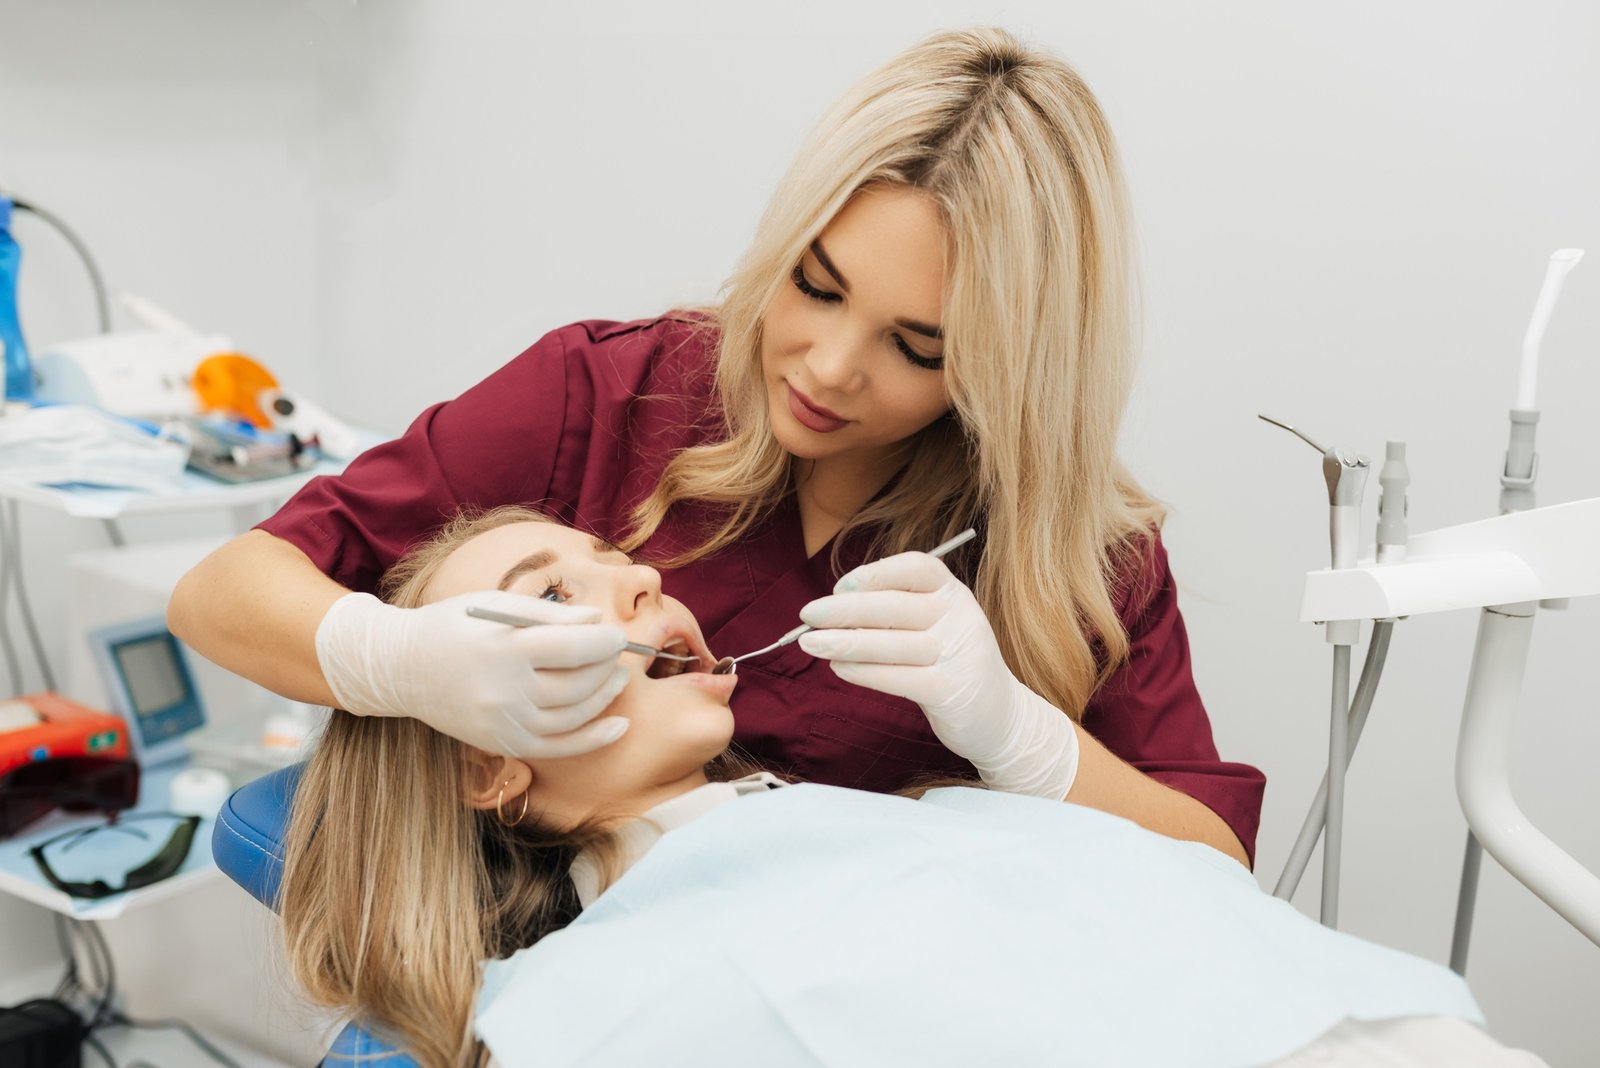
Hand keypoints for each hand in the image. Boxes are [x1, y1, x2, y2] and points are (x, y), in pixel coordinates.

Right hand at [315, 589, 631, 756]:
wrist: (401, 668)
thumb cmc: (454, 626)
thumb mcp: (497, 604)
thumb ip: (551, 614)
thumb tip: (596, 621)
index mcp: (505, 648)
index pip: (575, 648)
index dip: (606, 642)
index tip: (617, 635)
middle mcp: (505, 690)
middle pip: (578, 683)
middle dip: (607, 666)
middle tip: (617, 653)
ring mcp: (504, 722)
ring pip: (574, 715)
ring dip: (604, 696)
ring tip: (617, 677)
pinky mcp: (503, 743)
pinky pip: (559, 747)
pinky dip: (594, 738)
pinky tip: (619, 725)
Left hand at [796, 552, 1079, 798]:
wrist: (999, 716)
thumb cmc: (949, 663)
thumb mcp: (933, 625)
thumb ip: (893, 612)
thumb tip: (833, 607)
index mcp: (953, 593)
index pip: (916, 567)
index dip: (875, 573)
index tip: (840, 586)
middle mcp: (960, 617)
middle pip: (895, 606)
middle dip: (844, 609)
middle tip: (808, 615)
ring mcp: (958, 655)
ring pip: (892, 643)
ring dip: (844, 642)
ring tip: (810, 643)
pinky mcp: (951, 691)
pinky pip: (899, 678)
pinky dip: (864, 672)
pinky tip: (838, 668)